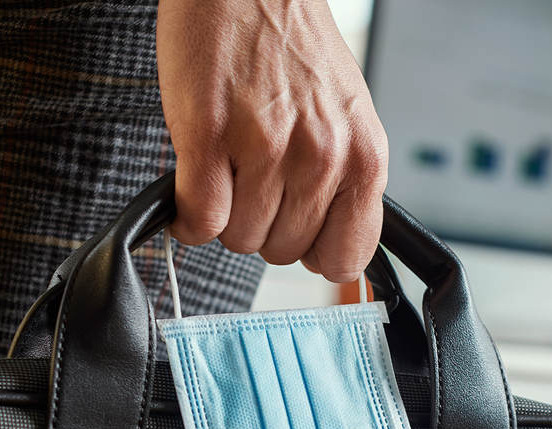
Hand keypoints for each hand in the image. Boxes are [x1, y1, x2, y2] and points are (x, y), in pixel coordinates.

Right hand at [157, 0, 388, 282]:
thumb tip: (333, 256)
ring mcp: (267, 148)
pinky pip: (199, 218)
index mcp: (364, 158)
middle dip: (263, 224)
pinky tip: (193, 182)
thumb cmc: (293, 48)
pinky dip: (187, 215)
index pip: (345, 257)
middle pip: (283, 252)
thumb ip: (345, 185)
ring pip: (239, 238)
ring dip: (225, 213)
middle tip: (255, 178)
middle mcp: (322, 157)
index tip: (298, 233)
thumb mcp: (347, 120)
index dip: (314, 251)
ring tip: (228, 164)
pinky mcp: (210, 136)